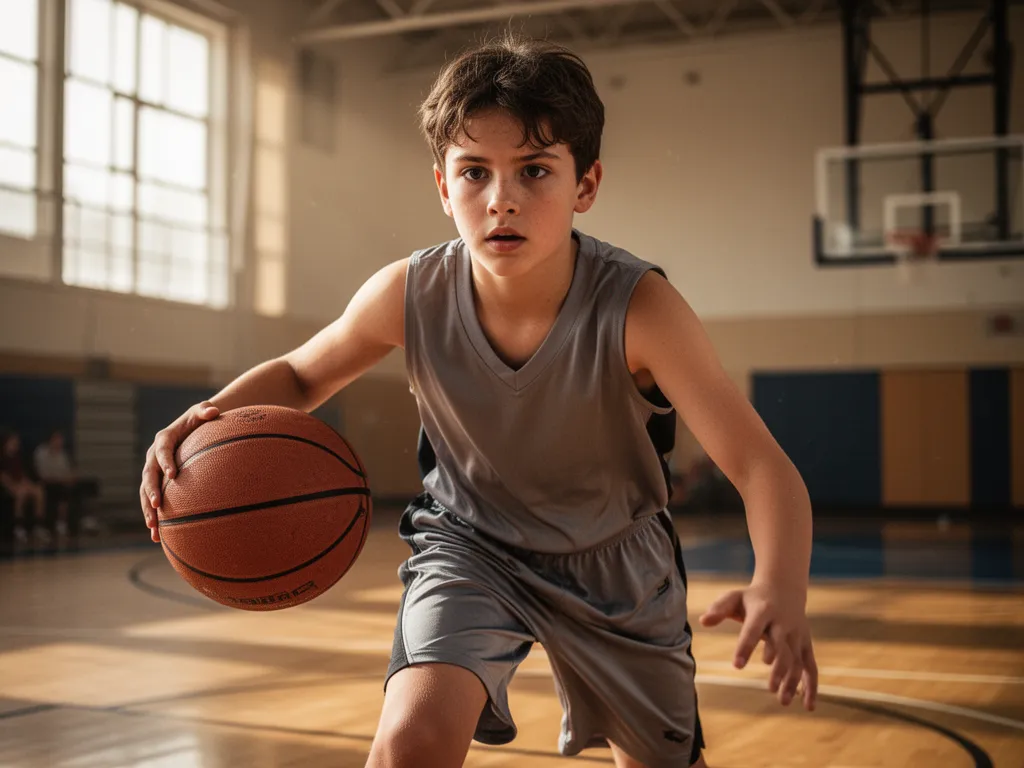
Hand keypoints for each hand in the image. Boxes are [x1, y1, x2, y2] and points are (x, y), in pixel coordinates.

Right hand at [139, 401, 218, 542]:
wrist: (193, 430)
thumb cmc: (200, 420)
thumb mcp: (202, 412)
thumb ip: (205, 410)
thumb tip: (213, 410)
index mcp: (164, 439)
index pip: (162, 449)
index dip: (165, 461)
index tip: (172, 475)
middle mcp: (153, 457)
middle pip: (148, 475)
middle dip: (150, 490)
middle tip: (157, 505)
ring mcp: (153, 472)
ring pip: (145, 493)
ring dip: (147, 510)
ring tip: (153, 527)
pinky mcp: (156, 485)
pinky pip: (151, 502)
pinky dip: (153, 518)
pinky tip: (157, 538)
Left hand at [699, 580, 817, 710]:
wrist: (783, 588)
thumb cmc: (752, 598)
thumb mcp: (734, 597)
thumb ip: (719, 609)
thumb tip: (703, 621)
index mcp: (763, 611)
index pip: (753, 630)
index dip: (745, 647)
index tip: (737, 666)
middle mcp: (783, 623)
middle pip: (782, 647)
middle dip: (779, 669)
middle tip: (769, 688)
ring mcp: (797, 635)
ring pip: (797, 660)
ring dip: (793, 681)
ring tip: (782, 701)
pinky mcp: (806, 644)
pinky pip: (811, 666)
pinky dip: (811, 686)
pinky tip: (808, 707)